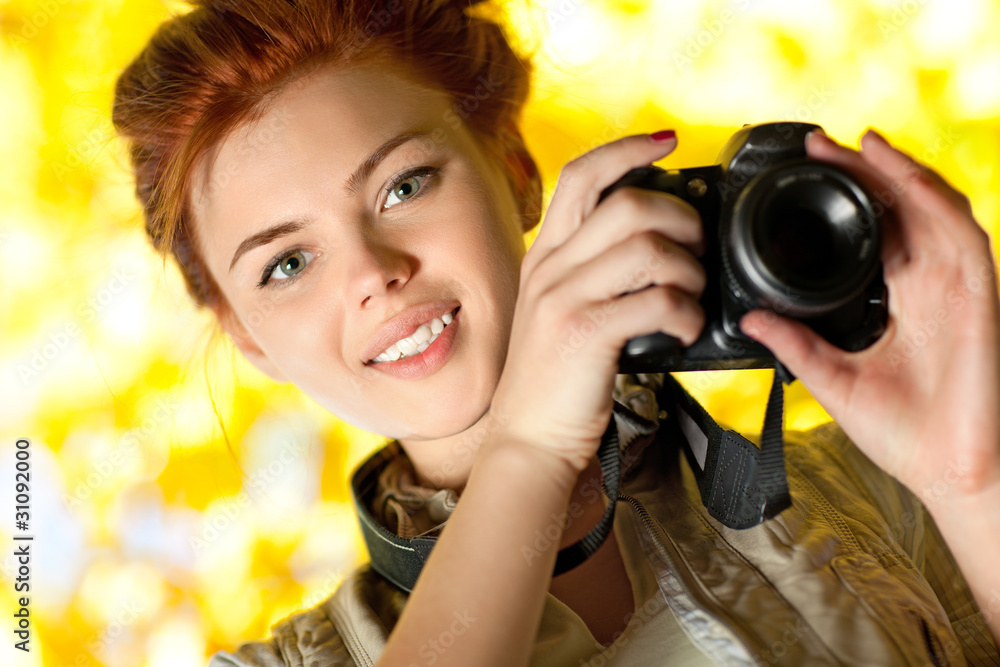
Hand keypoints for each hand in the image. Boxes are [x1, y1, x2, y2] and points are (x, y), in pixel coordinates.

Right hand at [487, 132, 705, 473]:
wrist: (530, 438)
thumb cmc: (558, 377)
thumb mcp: (562, 308)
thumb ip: (593, 270)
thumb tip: (657, 239)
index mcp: (546, 254)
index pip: (580, 175)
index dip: (627, 150)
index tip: (667, 143)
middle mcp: (550, 267)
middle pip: (628, 203)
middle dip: (681, 219)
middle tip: (696, 249)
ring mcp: (564, 298)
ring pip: (649, 247)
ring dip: (690, 269)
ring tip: (692, 295)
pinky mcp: (585, 333)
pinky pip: (658, 300)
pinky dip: (688, 312)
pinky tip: (685, 329)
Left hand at [740, 129, 999, 501]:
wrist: (946, 471)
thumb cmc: (902, 433)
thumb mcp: (832, 379)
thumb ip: (795, 344)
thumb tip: (750, 317)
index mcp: (900, 299)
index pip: (877, 230)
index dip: (850, 195)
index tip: (808, 171)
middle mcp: (929, 285)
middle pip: (902, 209)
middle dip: (866, 171)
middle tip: (822, 143)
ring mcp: (956, 287)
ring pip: (934, 209)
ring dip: (899, 172)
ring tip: (861, 144)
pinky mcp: (978, 296)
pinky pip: (962, 235)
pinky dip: (935, 202)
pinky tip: (906, 180)